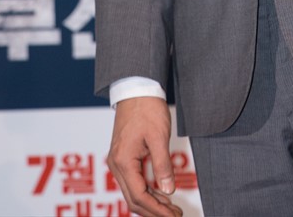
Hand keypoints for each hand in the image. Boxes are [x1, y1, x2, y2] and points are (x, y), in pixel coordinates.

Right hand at [107, 97, 182, 216]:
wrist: (136, 88)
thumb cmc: (147, 108)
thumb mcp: (158, 137)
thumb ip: (163, 165)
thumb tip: (169, 190)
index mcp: (123, 161)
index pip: (139, 196)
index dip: (157, 210)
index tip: (173, 215)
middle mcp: (116, 164)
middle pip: (133, 199)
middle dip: (154, 211)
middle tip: (175, 215)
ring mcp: (118, 161)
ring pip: (133, 192)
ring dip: (151, 203)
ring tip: (172, 208)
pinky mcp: (123, 156)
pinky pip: (133, 181)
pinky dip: (147, 191)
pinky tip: (162, 194)